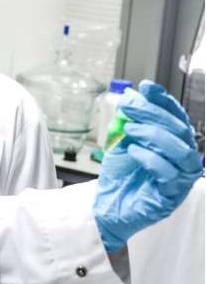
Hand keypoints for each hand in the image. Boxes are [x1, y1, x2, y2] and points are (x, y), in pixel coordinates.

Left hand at [93, 80, 202, 251]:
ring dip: (154, 135)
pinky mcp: (171, 197)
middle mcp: (182, 160)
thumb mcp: (122, 140)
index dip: (164, 100)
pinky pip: (170, 175)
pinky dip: (150, 158)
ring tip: (130, 131)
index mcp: (173, 143)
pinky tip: (133, 151)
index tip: (147, 87)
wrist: (108, 204)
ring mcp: (180, 179)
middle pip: (180, 131)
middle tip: (128, 108)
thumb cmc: (120, 173)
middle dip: (153, 114)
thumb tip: (135, 95)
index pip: (177, 117)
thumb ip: (130, 120)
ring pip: (182, 152)